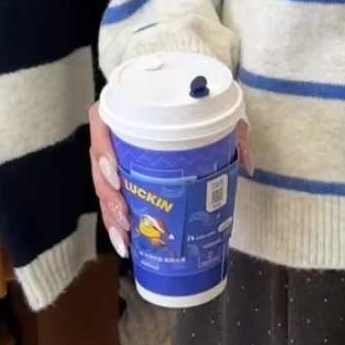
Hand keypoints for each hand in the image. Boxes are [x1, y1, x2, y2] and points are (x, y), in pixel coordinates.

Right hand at [88, 107, 253, 261]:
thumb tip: (246, 164)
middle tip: (125, 216)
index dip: (102, 148)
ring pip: (103, 185)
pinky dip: (117, 221)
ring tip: (124, 238)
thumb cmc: (201, 103)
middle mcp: (117, 130)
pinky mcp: (124, 174)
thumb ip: (234, 132)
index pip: (102, 120)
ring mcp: (117, 154)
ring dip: (110, 215)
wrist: (196, 102)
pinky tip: (125, 242)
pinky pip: (112, 197)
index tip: (116, 173)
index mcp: (130, 105)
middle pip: (98, 162)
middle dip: (108, 195)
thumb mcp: (220, 113)